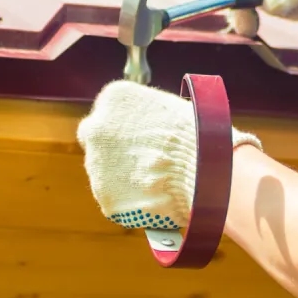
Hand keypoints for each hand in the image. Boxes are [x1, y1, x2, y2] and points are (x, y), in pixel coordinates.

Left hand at [76, 80, 261, 229]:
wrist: (201, 170)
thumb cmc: (197, 134)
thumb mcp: (170, 108)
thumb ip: (147, 115)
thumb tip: (147, 126)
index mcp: (113, 98)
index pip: (109, 110)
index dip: (127, 124)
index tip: (143, 134)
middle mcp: (96, 128)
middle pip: (99, 140)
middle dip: (115, 149)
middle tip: (144, 158)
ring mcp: (97, 165)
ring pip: (105, 171)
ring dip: (124, 175)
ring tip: (157, 180)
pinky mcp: (106, 197)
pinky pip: (117, 198)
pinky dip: (131, 199)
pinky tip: (155, 196)